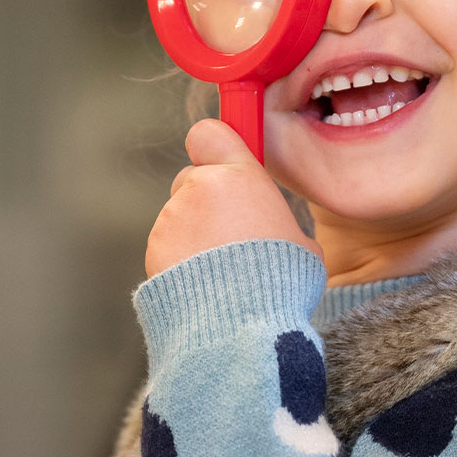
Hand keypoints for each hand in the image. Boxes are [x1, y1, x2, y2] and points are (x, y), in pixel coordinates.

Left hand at [145, 118, 321, 276]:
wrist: (239, 324)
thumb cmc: (281, 282)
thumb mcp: (301, 241)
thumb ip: (276, 220)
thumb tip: (273, 229)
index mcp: (240, 176)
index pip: (209, 133)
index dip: (214, 146)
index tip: (223, 162)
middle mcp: (200, 188)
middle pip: (193, 178)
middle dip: (206, 199)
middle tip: (230, 233)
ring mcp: (172, 218)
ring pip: (181, 215)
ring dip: (196, 234)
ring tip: (221, 269)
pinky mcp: (155, 247)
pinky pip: (169, 245)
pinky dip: (181, 259)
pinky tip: (204, 283)